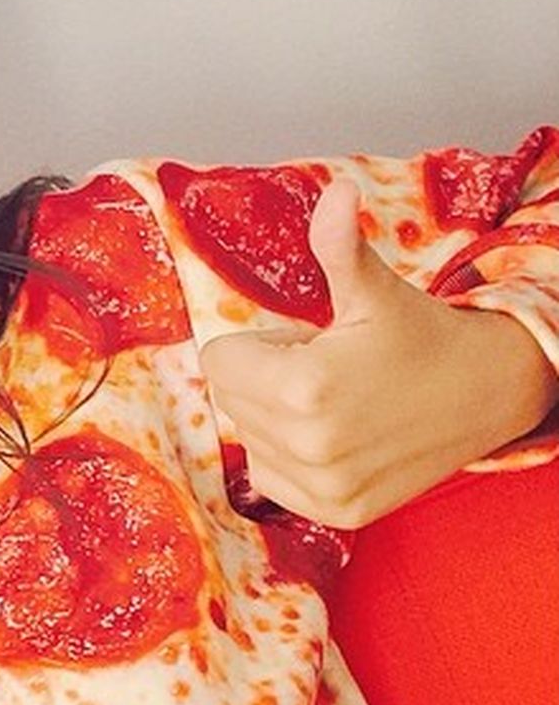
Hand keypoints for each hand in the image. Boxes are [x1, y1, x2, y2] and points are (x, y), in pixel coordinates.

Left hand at [199, 178, 558, 527]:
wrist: (487, 391)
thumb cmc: (422, 336)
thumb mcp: (374, 291)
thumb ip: (339, 247)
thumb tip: (337, 192)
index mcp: (303, 387)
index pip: (218, 362)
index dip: (259, 345)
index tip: (308, 343)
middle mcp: (306, 444)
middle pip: (230, 401)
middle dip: (266, 379)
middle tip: (326, 370)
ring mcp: (322, 486)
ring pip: (250, 440)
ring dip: (277, 420)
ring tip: (337, 403)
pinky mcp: (336, 512)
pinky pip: (272, 479)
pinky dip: (292, 459)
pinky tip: (338, 437)